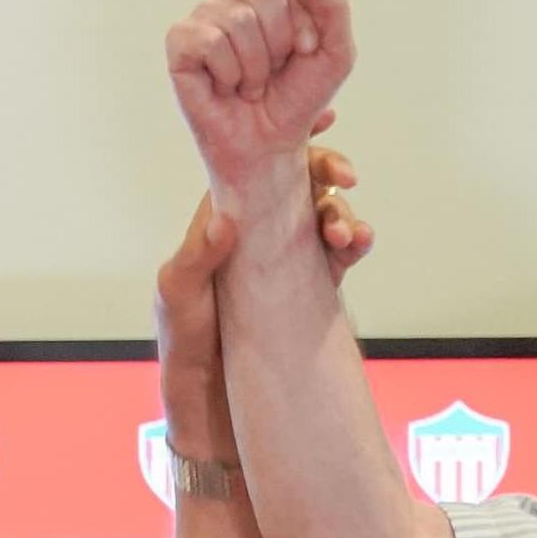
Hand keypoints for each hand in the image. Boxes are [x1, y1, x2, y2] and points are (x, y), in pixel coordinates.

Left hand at [154, 134, 371, 454]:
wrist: (217, 418)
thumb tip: (225, 220)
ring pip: (322, 218)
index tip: (319, 119)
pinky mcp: (308, 293)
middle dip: (326, 172)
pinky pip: (337, 257)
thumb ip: (197, 261)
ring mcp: (283, 265)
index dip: (283, 142)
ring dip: (342, 213)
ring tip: (347, 232)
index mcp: (216, 229)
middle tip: (345, 175)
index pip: (251, 171)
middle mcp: (252, 240)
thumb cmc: (186, 356)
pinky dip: (353, 244)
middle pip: (296, 186)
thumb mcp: (179, 304)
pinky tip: (357, 245)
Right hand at [167, 0, 355, 214]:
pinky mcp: (180, 44)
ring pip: (237, 18)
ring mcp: (204, 19)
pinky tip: (226, 87)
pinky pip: (208, 41)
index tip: (304, 48)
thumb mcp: (336, 52)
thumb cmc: (298, 98)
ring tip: (250, 84)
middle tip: (275, 70)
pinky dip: (228, 72)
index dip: (302, 11)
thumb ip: (332, 2)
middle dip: (279, 38)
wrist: (270, 146)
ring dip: (255, 65)